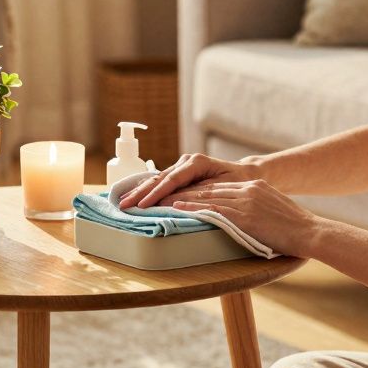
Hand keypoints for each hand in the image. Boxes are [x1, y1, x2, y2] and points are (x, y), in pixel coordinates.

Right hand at [118, 152, 260, 208]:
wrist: (244, 175)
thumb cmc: (238, 183)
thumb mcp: (224, 189)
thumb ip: (202, 194)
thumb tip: (178, 203)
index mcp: (197, 162)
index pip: (172, 180)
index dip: (156, 193)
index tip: (142, 205)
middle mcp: (186, 162)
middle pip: (159, 178)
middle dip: (140, 192)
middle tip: (123, 205)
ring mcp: (181, 166)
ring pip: (156, 179)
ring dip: (139, 191)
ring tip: (122, 201)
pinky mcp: (178, 174)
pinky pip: (159, 182)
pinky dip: (145, 190)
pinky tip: (131, 196)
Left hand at [163, 179, 318, 257]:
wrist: (310, 231)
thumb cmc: (296, 228)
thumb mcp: (275, 209)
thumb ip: (258, 209)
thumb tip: (248, 219)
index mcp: (256, 186)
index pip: (220, 186)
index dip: (198, 189)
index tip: (182, 191)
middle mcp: (248, 189)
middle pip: (209, 188)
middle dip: (185, 191)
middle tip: (164, 193)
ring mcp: (246, 201)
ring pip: (207, 197)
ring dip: (182, 199)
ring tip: (163, 201)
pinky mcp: (244, 215)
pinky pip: (213, 210)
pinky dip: (193, 208)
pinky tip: (178, 208)